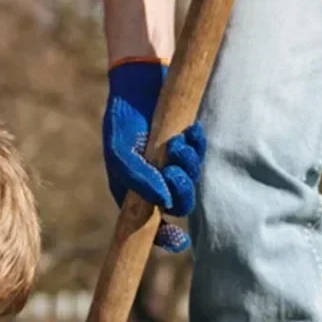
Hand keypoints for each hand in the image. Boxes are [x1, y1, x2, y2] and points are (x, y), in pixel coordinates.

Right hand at [102, 60, 206, 252]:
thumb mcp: (120, 151)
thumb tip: (165, 204)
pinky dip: (198, 147)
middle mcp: (157, 184)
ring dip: (189, 164)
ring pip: (192, 181)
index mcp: (135, 193)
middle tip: (174, 169)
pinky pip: (201, 157)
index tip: (179, 240)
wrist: (138, 82)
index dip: (166, 237)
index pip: (152, 226)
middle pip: (180, 205)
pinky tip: (191, 132)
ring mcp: (174, 167)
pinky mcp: (188, 148)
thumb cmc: (123, 120)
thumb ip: (138, 180)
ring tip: (178, 143)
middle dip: (182, 190)